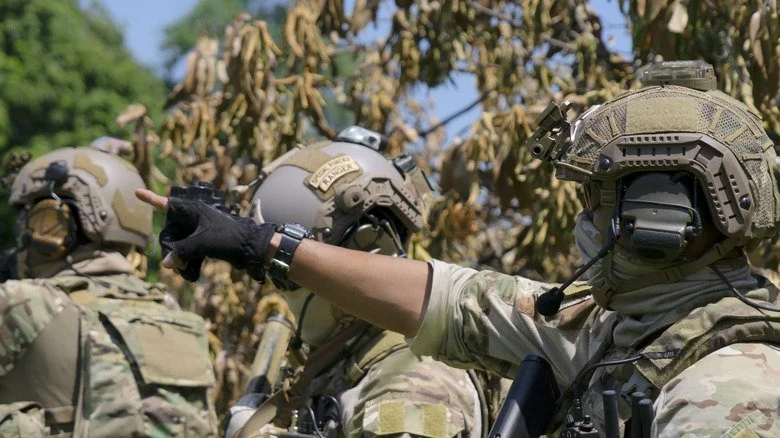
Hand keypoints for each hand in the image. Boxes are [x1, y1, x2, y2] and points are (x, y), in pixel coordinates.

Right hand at [135, 189, 275, 281]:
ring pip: (179, 244)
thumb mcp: (203, 243)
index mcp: (194, 210)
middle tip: (177, 263)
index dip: (151, 199)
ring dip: (180, 259)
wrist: (252, 249)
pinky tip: (191, 274)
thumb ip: (182, 252)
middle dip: (171, 249)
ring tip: (185, 271)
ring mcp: (200, 231)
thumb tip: (166, 264)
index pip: (168, 204)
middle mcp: (195, 218)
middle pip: (171, 232)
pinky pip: (188, 252)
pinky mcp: (205, 243)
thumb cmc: (229, 239)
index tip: (137, 192)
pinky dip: (188, 262)